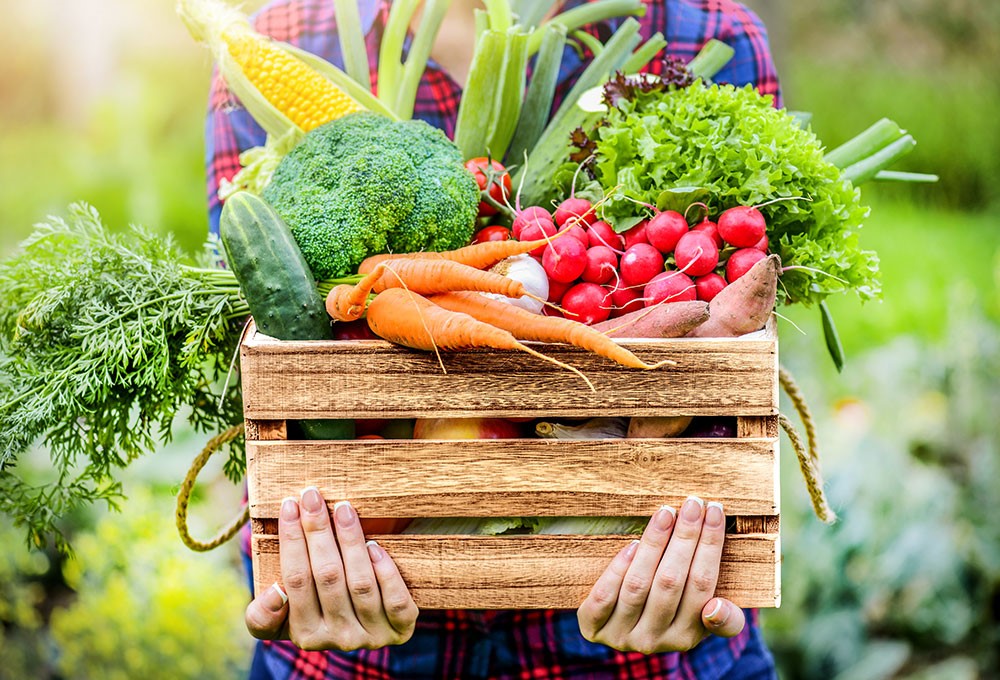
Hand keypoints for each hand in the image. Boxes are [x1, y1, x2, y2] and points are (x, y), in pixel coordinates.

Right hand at [244, 488, 418, 649]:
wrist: (368, 623)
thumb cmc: (318, 606)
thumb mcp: (282, 617)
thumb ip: (264, 614)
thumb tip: (274, 593)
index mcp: (305, 635)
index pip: (295, 581)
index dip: (291, 541)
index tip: (289, 505)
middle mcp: (338, 639)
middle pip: (327, 576)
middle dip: (317, 530)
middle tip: (312, 495)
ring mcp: (372, 636)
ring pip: (360, 584)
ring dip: (351, 541)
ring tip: (343, 508)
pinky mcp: (401, 629)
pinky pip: (396, 602)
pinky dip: (386, 572)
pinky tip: (375, 545)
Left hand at [577, 496, 745, 653]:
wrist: (617, 629)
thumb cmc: (670, 612)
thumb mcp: (701, 620)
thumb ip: (725, 619)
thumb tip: (717, 607)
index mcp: (687, 637)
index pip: (703, 585)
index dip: (710, 545)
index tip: (715, 510)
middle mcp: (654, 641)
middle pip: (671, 581)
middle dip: (685, 537)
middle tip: (693, 503)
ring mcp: (621, 635)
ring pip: (638, 585)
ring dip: (654, 544)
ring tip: (666, 513)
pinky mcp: (592, 627)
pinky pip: (604, 596)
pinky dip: (618, 568)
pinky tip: (632, 544)